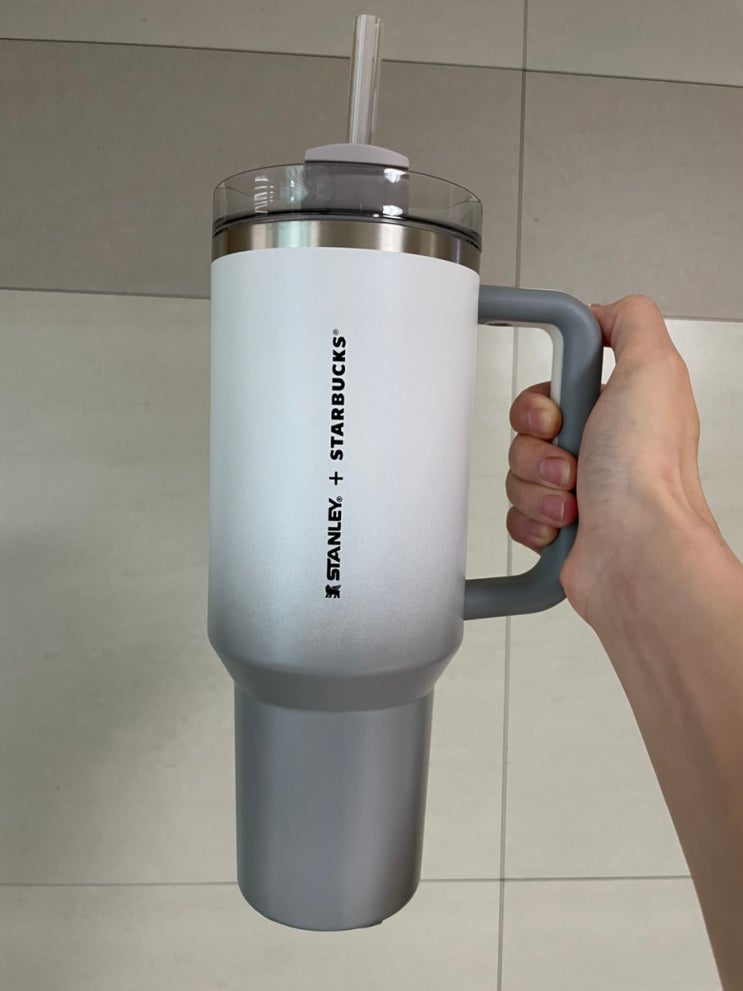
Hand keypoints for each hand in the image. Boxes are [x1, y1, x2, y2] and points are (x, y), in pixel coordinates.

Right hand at [507, 295, 717, 624]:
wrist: (638, 555)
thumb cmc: (648, 477)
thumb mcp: (653, 369)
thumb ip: (631, 323)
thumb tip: (603, 311)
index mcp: (620, 410)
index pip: (549, 388)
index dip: (540, 400)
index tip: (557, 411)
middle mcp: (601, 449)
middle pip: (526, 432)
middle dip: (537, 448)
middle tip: (571, 459)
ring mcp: (580, 490)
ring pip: (518, 473)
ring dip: (538, 487)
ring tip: (574, 499)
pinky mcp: (559, 528)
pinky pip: (515, 512)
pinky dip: (533, 520)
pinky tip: (563, 526)